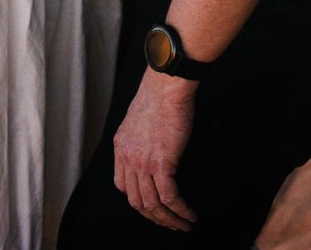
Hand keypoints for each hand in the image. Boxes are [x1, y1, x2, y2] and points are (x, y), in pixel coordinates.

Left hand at [113, 71, 197, 228]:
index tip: (153, 206)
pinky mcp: (160, 163)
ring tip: (183, 225)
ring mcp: (142, 162)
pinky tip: (190, 213)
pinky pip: (169, 197)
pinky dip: (180, 210)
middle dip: (154, 218)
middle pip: (136, 201)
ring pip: (152, 204)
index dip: (138, 200)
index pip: (122, 186)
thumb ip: (139, 137)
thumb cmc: (159, 95)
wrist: (166, 86)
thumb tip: (151, 148)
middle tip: (171, 224)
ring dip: (169, 219)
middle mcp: (127, 158)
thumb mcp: (138, 119)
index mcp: (120, 147)